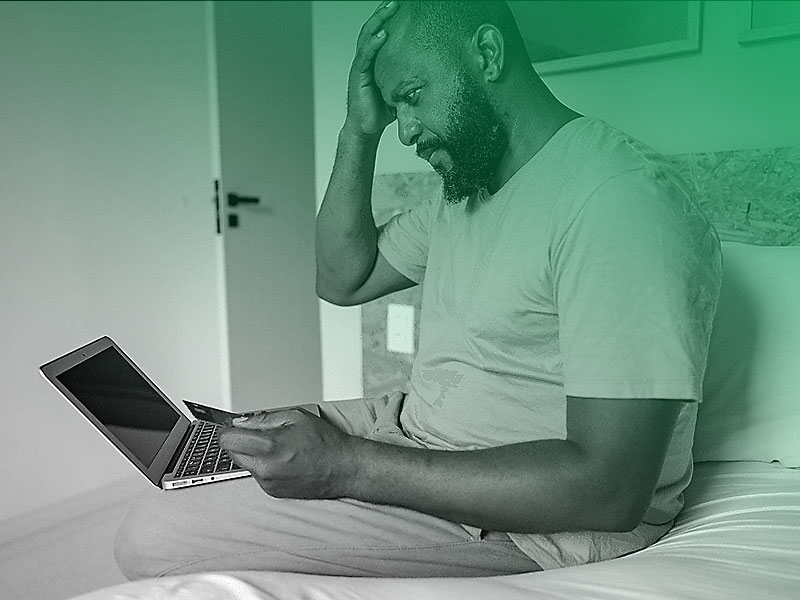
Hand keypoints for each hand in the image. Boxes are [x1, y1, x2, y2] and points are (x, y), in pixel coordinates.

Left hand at [218, 409, 359, 498]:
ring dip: (253, 454)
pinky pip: (257, 474)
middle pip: (232, 453)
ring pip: (244, 464)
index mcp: (269, 447)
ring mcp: (267, 483)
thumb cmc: (325, 442)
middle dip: (241, 441)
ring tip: (278, 448)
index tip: (233, 426)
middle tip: (260, 434)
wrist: (343, 468)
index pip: (227, 440)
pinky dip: (263, 466)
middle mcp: (265, 469)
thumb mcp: (295, 417)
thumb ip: (263, 419)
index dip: (229, 430)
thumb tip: (240, 422)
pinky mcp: (272, 492)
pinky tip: (283, 460)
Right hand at [344, 0, 399, 136]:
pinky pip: (365, 56)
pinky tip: (382, 34)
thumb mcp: (401, 92)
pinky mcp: (359, 76)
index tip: (400, 7)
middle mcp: (367, 60)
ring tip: (389, 9)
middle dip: (383, 13)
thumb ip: (412, 82)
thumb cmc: (381, 111)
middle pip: (372, 30)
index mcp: (376, 62)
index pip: (380, 34)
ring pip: (367, 38)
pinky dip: (373, 44)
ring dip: (378, 21)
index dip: (388, 19)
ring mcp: (362, 67)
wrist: (366, 129)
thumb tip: (436, 77)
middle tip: (396, 0)